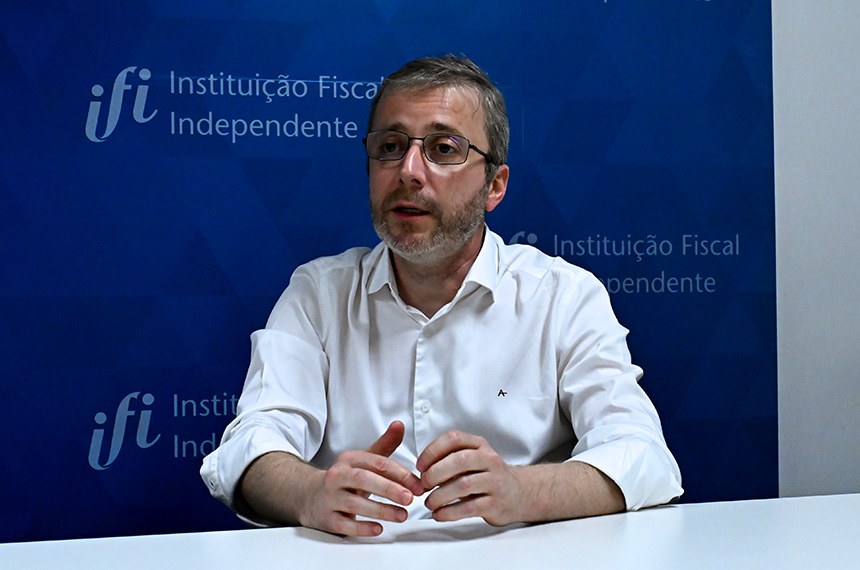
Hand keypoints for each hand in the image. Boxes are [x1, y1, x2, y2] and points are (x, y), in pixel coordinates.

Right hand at [298, 421, 423, 536]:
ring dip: (381, 510)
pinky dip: (361, 527)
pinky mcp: (326, 518)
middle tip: (410, 499)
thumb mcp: (363, 460)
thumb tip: (399, 425)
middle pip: (364, 480)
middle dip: (389, 489)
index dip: (400, 474)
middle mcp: (337, 476)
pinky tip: (378, 529)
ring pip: (355, 503)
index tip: (418, 485)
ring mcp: (330, 497)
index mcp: (349, 459)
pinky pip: (343, 524)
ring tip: (402, 515)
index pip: (377, 463)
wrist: (309, 495)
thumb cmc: (344, 478)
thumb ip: (384, 445)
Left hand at [416, 430, 526, 525]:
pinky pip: (469, 508)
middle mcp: (489, 460)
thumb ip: (451, 458)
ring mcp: (495, 481)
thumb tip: (422, 471)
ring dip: (440, 495)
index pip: (453, 438)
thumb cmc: (487, 475)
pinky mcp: (495, 504)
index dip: (432, 451)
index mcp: (479, 444)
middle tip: (424, 485)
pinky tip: (439, 514)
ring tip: (429, 503)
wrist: (519, 493)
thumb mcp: (473, 458)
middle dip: (435, 473)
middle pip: (458, 460)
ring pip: (463, 485)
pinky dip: (449, 512)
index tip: (420, 466)